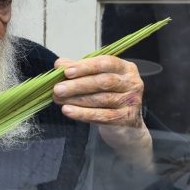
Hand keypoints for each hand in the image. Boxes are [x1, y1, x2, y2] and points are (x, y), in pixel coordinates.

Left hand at [53, 55, 153, 169]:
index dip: (86, 67)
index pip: (106, 63)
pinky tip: (68, 111)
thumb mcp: (96, 79)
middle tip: (57, 89)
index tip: (67, 72)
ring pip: (101, 99)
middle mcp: (132, 83)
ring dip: (76, 99)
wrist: (126, 126)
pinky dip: (82, 113)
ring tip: (58, 99)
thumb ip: (79, 70)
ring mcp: (132, 102)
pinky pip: (102, 116)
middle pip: (103, 82)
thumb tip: (59, 64)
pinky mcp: (127, 119)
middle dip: (78, 85)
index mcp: (126, 68)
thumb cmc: (109, 97)